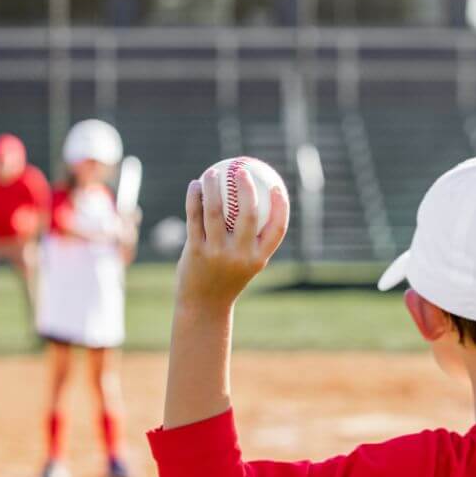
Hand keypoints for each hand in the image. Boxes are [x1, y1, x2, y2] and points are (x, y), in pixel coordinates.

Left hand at [175, 167, 288, 311]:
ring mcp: (217, 254)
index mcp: (259, 258)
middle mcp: (241, 256)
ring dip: (213, 186)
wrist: (204, 306)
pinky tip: (194, 185)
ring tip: (211, 172)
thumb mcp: (246, 263)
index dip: (281, 205)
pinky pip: (195, 218)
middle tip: (241, 170)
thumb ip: (253, 239)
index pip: (277, 229)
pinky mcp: (195, 252)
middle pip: (249, 214)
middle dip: (247, 187)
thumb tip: (256, 203)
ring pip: (216, 211)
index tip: (276, 185)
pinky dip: (194, 198)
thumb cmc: (228, 278)